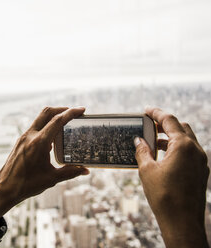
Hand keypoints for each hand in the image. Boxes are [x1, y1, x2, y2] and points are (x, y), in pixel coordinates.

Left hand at [0, 107, 88, 221]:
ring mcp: (23, 137)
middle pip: (47, 112)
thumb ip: (70, 172)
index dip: (71, 113)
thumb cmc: (26, 185)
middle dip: (62, 109)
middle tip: (74, 113)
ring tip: (66, 124)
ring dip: (53, 117)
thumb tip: (85, 170)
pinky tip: (53, 137)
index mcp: (39, 143)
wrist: (4, 189)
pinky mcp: (20, 141)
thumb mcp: (52, 178)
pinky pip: (35, 127)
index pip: (57, 121)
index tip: (81, 110)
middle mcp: (30, 136)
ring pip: (40, 119)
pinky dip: (46, 126)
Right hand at [134, 107, 209, 247]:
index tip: (146, 110)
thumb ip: (142, 151)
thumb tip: (138, 140)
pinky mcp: (201, 171)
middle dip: (165, 123)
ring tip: (154, 141)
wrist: (182, 222)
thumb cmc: (164, 196)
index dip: (156, 113)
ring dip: (171, 136)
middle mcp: (195, 150)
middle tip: (149, 124)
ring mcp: (200, 161)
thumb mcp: (147, 170)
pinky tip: (164, 156)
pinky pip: (189, 151)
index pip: (169, 120)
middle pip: (181, 127)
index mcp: (183, 146)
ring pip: (186, 139)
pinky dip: (177, 147)